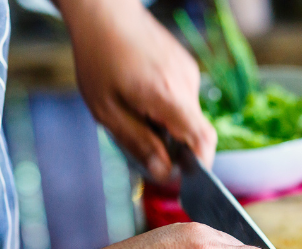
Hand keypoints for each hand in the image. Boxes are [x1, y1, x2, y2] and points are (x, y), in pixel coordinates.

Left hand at [62, 0, 215, 180]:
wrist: (105, 12)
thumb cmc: (99, 58)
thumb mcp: (107, 110)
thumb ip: (138, 143)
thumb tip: (163, 173)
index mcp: (167, 97)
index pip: (203, 138)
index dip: (202, 164)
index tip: (189, 178)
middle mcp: (185, 84)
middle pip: (194, 130)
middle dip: (175, 145)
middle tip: (145, 142)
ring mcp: (189, 73)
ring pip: (187, 115)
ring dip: (168, 123)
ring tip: (137, 109)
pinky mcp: (186, 66)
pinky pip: (183, 98)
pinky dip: (168, 106)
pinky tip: (144, 94)